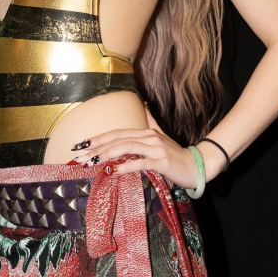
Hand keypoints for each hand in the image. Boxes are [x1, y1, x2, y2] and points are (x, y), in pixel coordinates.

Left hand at [71, 110, 208, 186]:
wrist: (197, 166)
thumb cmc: (176, 155)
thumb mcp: (162, 137)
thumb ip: (151, 121)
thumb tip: (143, 106)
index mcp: (146, 132)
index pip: (117, 133)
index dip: (99, 138)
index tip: (82, 145)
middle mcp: (150, 137)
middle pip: (118, 139)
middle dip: (97, 147)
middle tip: (80, 156)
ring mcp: (156, 148)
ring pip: (127, 147)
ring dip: (108, 154)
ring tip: (93, 161)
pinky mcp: (162, 162)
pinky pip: (141, 163)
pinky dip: (126, 166)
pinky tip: (114, 170)